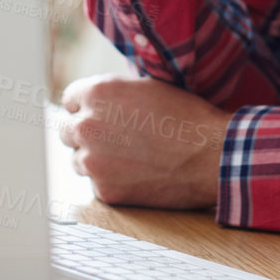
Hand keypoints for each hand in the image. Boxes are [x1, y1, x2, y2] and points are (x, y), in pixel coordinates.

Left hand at [57, 74, 229, 208]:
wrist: (212, 155)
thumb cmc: (185, 117)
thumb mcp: (144, 88)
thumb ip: (111, 95)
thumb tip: (91, 103)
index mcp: (96, 93)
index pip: (69, 100)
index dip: (85, 107)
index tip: (98, 115)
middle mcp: (87, 126)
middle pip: (67, 131)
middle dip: (86, 134)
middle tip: (114, 139)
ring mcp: (93, 161)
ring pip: (79, 160)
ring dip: (96, 159)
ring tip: (130, 157)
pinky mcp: (105, 191)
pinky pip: (97, 184)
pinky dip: (112, 181)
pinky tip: (138, 174)